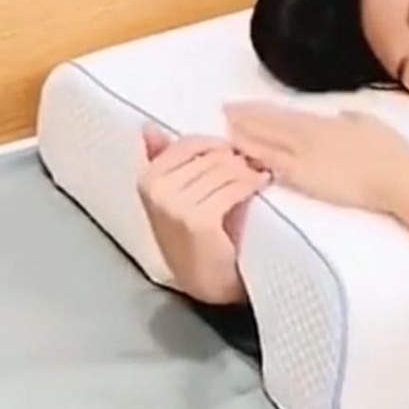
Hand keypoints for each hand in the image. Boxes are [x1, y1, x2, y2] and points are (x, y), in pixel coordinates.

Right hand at [136, 125, 269, 304]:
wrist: (205, 280)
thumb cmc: (194, 235)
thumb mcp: (173, 196)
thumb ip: (163, 160)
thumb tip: (148, 128)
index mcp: (148, 178)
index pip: (190, 142)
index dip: (218, 146)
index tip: (235, 154)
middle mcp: (156, 189)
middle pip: (210, 155)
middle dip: (236, 158)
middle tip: (253, 165)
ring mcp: (175, 205)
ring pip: (224, 169)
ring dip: (247, 170)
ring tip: (258, 176)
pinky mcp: (198, 220)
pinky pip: (233, 187)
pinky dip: (251, 184)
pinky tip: (260, 185)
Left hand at [223, 102, 408, 213]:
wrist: (396, 177)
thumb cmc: (390, 151)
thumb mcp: (369, 123)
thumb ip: (349, 119)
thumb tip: (340, 116)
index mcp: (325, 122)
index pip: (285, 113)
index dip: (261, 108)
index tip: (244, 104)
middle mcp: (310, 135)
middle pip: (270, 124)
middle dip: (246, 117)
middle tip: (224, 111)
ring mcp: (305, 157)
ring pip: (267, 142)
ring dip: (245, 135)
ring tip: (226, 130)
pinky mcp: (305, 179)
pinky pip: (274, 165)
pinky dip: (257, 158)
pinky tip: (243, 155)